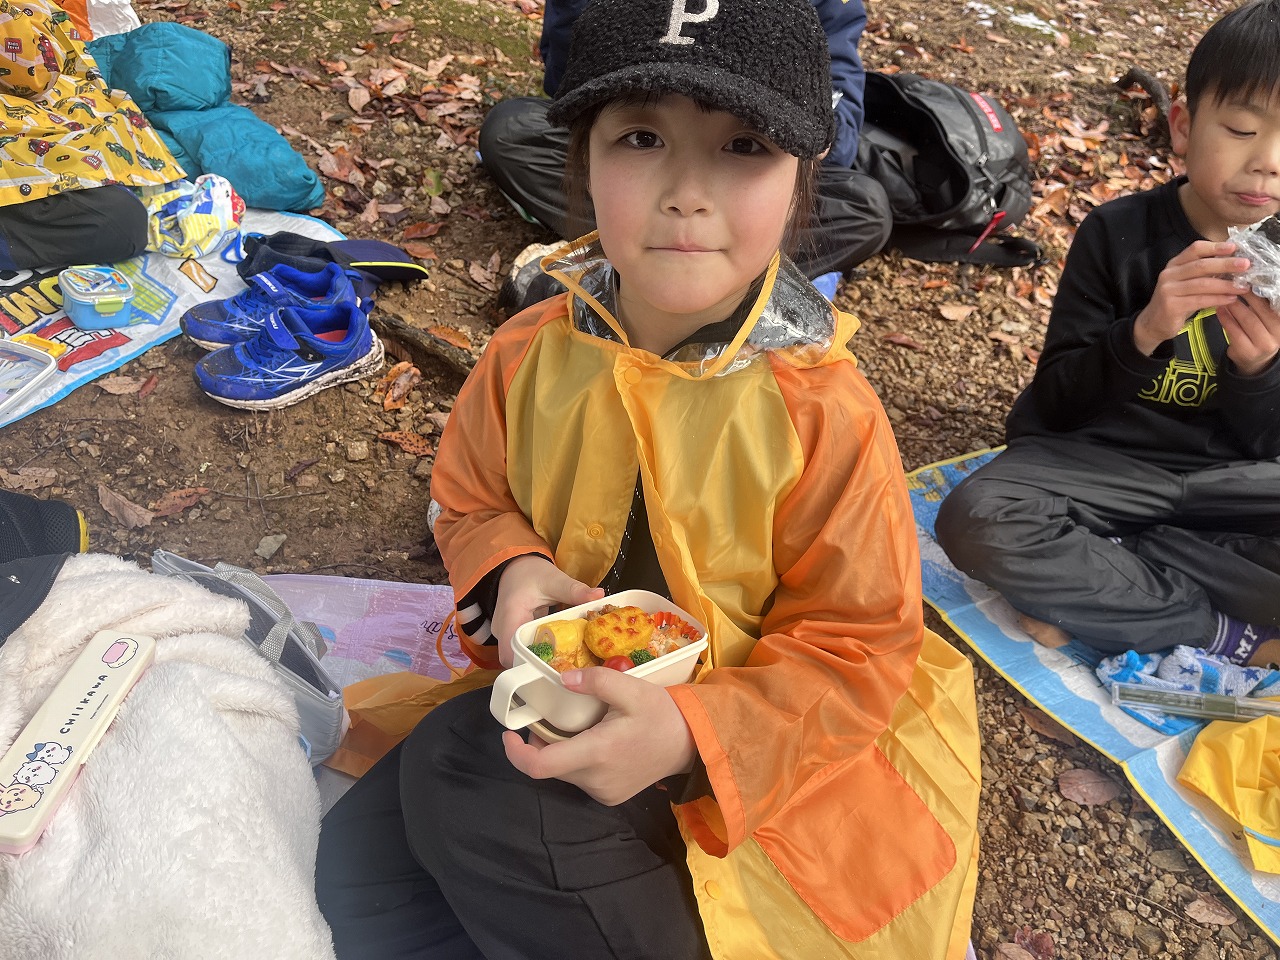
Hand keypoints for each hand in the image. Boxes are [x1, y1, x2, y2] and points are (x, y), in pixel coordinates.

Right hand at [493, 556, 603, 666]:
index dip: (529, 665)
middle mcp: (502, 629)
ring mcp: (504, 634)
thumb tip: (599, 595)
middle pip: (515, 660)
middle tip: (566, 668)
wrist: (516, 567)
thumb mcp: (554, 580)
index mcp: (510, 616)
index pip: (511, 653)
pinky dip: (537, 653)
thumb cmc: (531, 572)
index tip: (554, 666)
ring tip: (564, 664)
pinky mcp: (511, 636)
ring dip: (537, 661)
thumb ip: (575, 590)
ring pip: (517, 658)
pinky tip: (556, 654)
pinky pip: (522, 651)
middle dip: (538, 666)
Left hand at [503, 668, 697, 805]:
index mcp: (597, 753)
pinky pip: (580, 779)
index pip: (540, 766)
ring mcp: (602, 793)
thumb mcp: (632, 688)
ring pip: (564, 773)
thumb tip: (562, 678)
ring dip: (561, 751)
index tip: (509, 733)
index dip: (516, 753)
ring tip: (579, 726)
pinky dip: (577, 761)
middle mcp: (595, 780)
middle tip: (552, 717)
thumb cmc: (661, 714)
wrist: (690, 744)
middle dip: (542, 742)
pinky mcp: (609, 797)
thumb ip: (596, 680)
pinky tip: (595, 742)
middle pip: (550, 766)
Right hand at [1133, 241, 1249, 355]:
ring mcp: (1168, 290)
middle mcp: (1169, 274)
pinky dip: (1218, 299)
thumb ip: (1203, 273)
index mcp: (1174, 264)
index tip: (1234, 247)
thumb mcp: (1187, 283)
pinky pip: (1199, 300)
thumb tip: (1233, 264)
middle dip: (1226, 264)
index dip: (1215, 247)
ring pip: (1202, 284)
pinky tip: (1231, 299)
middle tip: (1246, 265)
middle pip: (1201, 265)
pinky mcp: (1171, 305)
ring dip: (1226, 285)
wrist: (1153, 323)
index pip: (1195, 249)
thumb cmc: (1176, 301)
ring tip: (1243, 286)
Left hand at [1217, 287, 1279, 376]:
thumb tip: (1249, 281)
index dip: (1262, 290)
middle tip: (1234, 282)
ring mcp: (1263, 344)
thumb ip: (1262, 305)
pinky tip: (1219, 309)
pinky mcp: (1247, 352)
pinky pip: (1234, 332)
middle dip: (1247, 295)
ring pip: (1248, 320)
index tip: (1250, 277)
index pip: (1273, 304)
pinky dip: (1226, 319)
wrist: (1254, 361)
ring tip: (1224, 294)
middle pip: (1261, 310)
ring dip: (1234, 306)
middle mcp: (1278, 333)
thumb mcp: (1266, 320)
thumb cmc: (1259, 333)